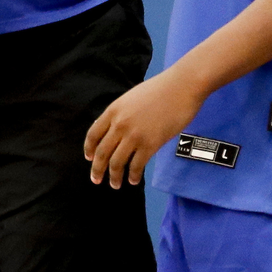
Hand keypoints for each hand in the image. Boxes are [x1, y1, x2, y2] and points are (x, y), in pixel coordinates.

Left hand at [85, 69, 204, 188]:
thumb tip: (113, 129)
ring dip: (114, 176)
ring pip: (117, 162)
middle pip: (102, 152)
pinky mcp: (150, 144)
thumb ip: (121, 113)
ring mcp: (134, 135)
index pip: (93, 134)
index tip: (89, 158)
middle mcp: (120, 124)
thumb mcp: (131, 98)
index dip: (89, 149)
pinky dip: (133, 175)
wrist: (181, 87)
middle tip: (96, 179)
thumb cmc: (160, 89)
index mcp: (113, 110)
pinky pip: (137, 165)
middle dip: (97, 169)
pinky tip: (134, 180)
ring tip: (115, 184)